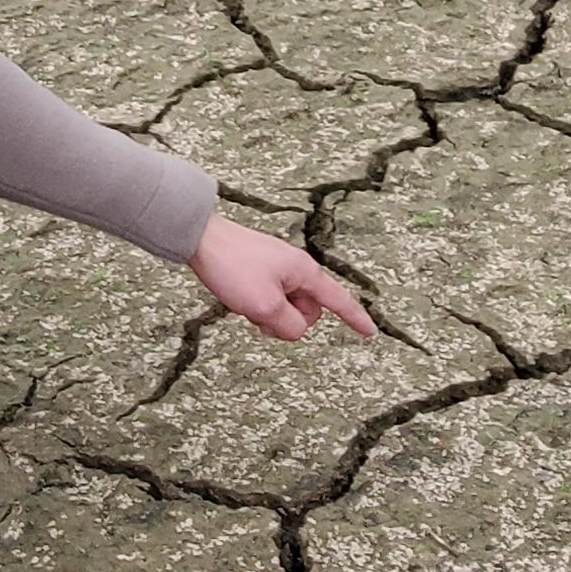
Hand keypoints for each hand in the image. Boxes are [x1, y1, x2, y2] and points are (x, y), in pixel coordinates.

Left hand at [192, 215, 374, 341]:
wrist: (201, 239)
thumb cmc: (232, 266)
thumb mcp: (264, 306)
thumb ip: (288, 325)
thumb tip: (296, 330)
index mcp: (305, 273)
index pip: (338, 301)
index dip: (355, 318)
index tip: (369, 332)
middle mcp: (296, 269)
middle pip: (307, 311)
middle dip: (288, 321)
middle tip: (261, 314)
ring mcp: (278, 269)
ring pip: (286, 308)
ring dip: (269, 315)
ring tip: (246, 303)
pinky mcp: (261, 271)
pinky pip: (270, 299)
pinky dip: (258, 306)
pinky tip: (238, 298)